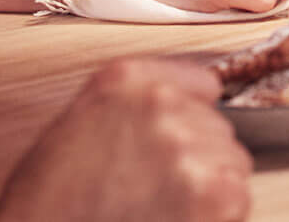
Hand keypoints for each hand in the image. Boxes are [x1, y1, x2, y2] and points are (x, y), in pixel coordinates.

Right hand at [0, 60, 248, 221]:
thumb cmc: (50, 203)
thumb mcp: (78, 127)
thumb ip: (134, 107)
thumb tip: (188, 110)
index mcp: (125, 80)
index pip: (200, 85)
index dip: (190, 120)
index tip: (173, 144)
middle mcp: (161, 104)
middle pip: (216, 129)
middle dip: (196, 159)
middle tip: (153, 190)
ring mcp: (189, 146)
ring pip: (231, 163)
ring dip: (208, 189)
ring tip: (160, 210)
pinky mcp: (214, 192)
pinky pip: (238, 198)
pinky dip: (217, 217)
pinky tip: (177, 221)